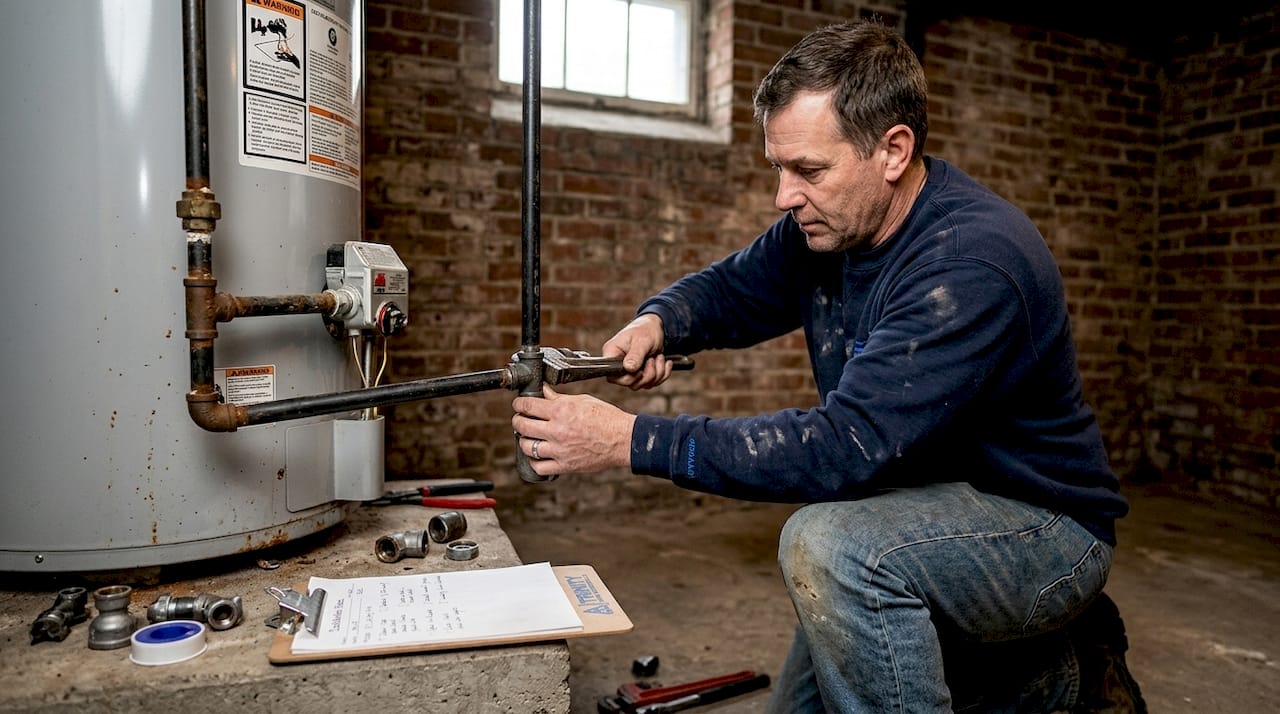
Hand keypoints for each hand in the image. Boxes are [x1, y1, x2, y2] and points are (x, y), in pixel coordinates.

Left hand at [512, 386, 635, 475]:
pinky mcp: (565, 465)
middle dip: (517, 420)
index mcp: (561, 411)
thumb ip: (560, 398)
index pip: (527, 406)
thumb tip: (544, 392)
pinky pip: (539, 467)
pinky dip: (534, 461)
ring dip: (524, 440)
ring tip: (529, 436)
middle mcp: (557, 430)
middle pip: (522, 425)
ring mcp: (559, 450)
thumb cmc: (608, 419)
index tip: (519, 405)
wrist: (623, 440)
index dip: (519, 404)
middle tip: (521, 419)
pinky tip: (537, 455)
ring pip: (527, 446)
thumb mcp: (583, 400)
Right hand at [602, 314, 673, 389]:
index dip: (628, 377)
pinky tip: (664, 362)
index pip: (612, 375)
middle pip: (629, 383)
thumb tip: (628, 368)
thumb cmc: (646, 329)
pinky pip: (651, 383)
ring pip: (642, 384)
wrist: (656, 328)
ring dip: (657, 373)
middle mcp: (618, 364)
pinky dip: (662, 374)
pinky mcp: (640, 374)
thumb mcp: (642, 340)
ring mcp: (630, 371)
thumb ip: (635, 355)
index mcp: (612, 353)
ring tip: (659, 357)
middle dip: (647, 374)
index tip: (640, 369)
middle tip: (652, 359)